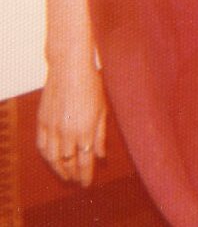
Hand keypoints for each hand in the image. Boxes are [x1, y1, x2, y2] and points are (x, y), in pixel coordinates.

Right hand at [36, 60, 106, 185]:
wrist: (69, 68)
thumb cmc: (91, 85)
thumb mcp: (103, 108)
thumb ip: (101, 134)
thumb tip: (101, 157)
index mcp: (86, 130)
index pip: (84, 162)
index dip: (85, 175)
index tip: (87, 184)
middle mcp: (68, 132)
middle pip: (68, 163)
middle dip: (74, 175)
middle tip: (78, 181)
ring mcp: (52, 128)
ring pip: (53, 159)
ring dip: (59, 170)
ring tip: (66, 175)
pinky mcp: (42, 122)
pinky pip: (42, 147)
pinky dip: (47, 157)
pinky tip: (53, 160)